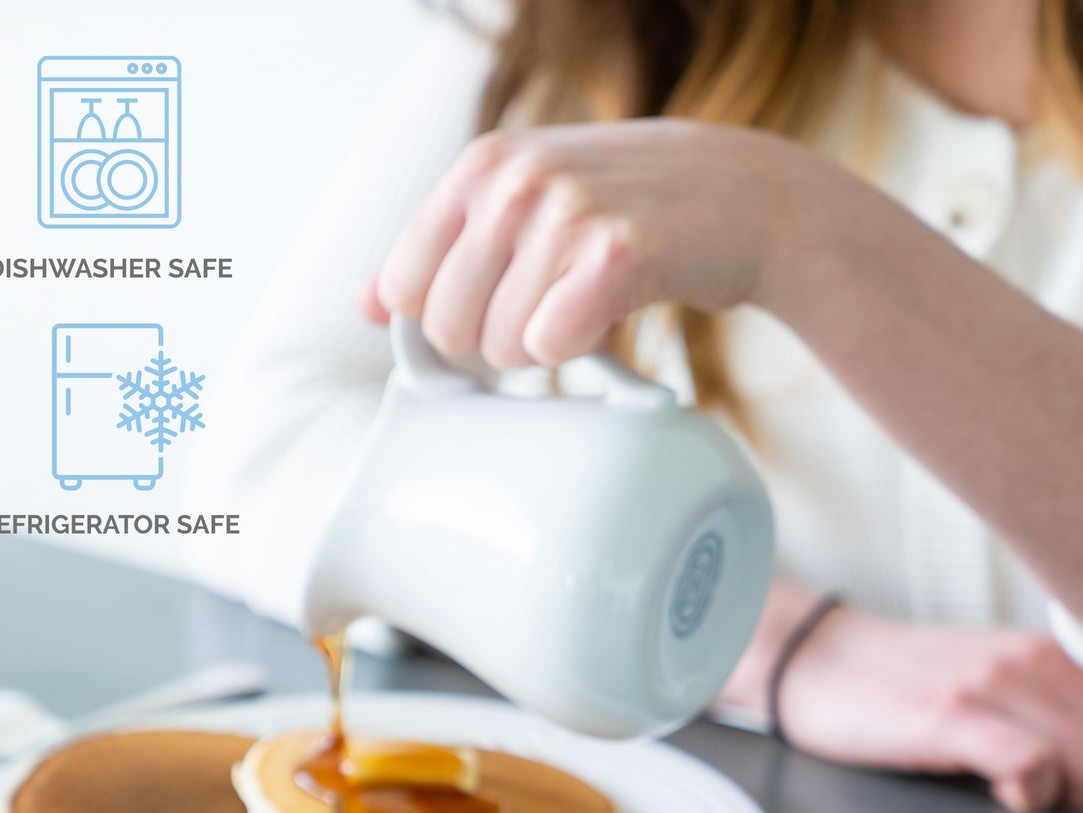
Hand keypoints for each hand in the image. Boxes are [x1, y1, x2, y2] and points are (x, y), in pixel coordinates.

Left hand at [370, 119, 825, 367]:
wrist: (742, 196)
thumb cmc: (621, 206)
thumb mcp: (521, 202)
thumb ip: (438, 248)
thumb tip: (366, 305)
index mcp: (479, 167)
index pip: (402, 290)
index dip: (443, 316)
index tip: (491, 304)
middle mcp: (514, 181)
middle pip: (448, 329)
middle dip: (495, 337)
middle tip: (550, 303)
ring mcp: (565, 213)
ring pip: (502, 348)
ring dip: (546, 345)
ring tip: (586, 299)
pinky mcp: (615, 256)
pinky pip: (553, 346)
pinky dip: (582, 348)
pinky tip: (610, 311)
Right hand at [728, 594, 1082, 812]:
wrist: (809, 660)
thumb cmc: (885, 685)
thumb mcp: (980, 685)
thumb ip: (1034, 713)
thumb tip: (1071, 772)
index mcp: (1040, 656)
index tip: (1059, 792)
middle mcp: (1024, 661)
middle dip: (1077, 791)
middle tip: (1033, 802)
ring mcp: (987, 686)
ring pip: (1082, 755)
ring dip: (1063, 794)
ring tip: (1018, 801)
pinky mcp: (949, 715)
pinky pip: (1030, 759)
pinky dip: (1032, 790)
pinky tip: (1005, 795)